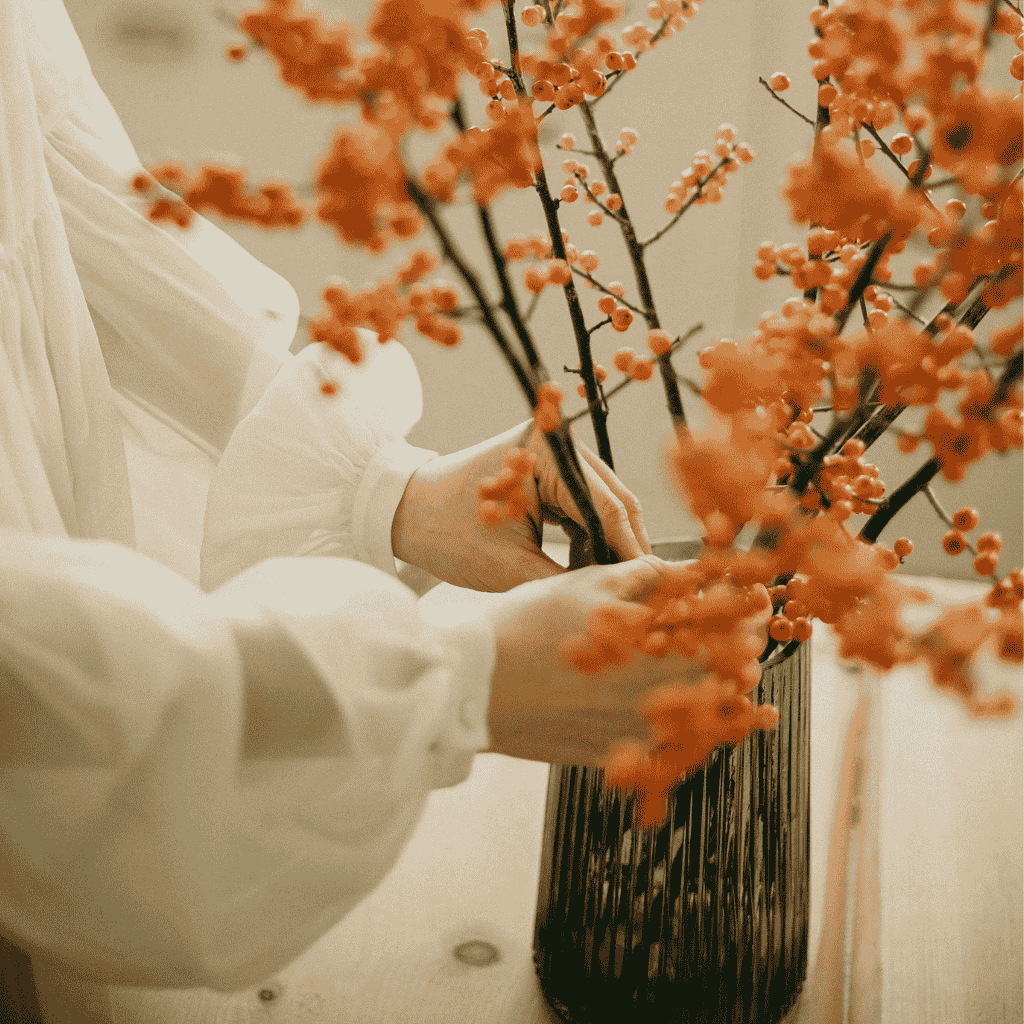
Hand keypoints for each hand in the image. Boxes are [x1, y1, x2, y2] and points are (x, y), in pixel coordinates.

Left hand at [392, 420, 651, 591]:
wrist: (400, 513)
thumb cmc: (447, 535)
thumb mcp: (511, 567)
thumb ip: (567, 582)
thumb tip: (617, 602)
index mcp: (548, 452)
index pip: (607, 505)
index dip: (630, 550)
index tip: (650, 588)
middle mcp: (556, 443)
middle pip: (612, 499)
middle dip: (624, 547)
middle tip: (640, 591)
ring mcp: (551, 455)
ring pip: (600, 505)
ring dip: (605, 544)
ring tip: (607, 586)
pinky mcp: (544, 470)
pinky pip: (580, 506)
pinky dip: (586, 538)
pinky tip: (583, 570)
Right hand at [475, 555, 768, 765]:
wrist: (473, 687)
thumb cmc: (524, 630)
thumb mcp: (585, 587)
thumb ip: (643, 578)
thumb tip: (684, 570)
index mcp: (653, 644)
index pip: (725, 627)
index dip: (750, 612)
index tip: (758, 603)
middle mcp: (654, 693)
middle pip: (727, 678)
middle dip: (743, 656)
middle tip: (747, 642)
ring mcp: (636, 732)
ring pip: (707, 724)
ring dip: (732, 704)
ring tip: (751, 697)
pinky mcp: (615, 756)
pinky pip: (671, 754)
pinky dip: (696, 742)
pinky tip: (704, 735)